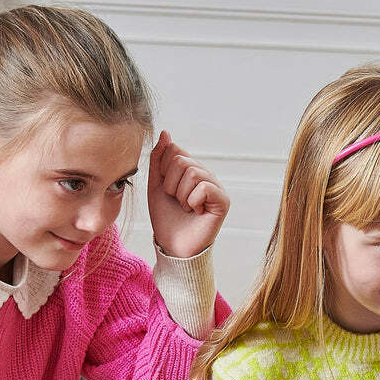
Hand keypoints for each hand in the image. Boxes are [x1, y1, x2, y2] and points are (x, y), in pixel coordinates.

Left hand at [147, 130, 229, 258]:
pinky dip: (193, 202)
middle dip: (171, 185)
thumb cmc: (166, 218)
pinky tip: (196, 212)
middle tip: (177, 202)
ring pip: (192, 172)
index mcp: (191, 169)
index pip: (174, 149)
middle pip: (181, 160)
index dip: (164, 171)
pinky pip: (204, 187)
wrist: (173, 246)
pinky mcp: (223, 201)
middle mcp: (206, 174)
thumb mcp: (156, 185)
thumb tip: (166, 133)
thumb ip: (158, 159)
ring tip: (186, 208)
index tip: (167, 190)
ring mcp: (216, 187)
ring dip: (181, 195)